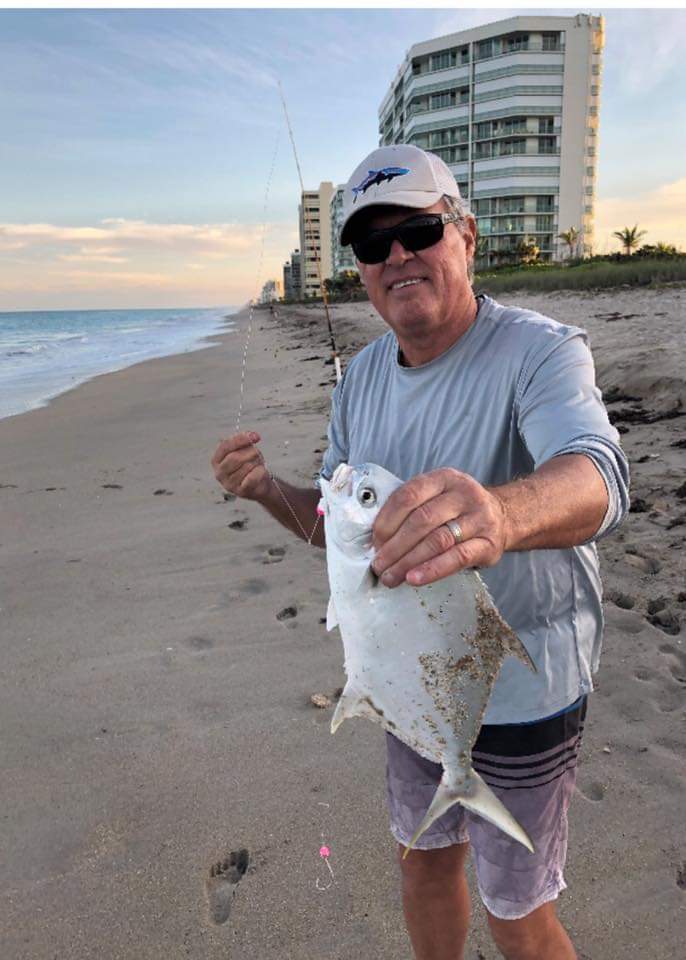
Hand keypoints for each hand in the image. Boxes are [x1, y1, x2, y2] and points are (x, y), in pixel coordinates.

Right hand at [211, 431, 272, 501]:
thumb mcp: (245, 450)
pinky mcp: (240, 492)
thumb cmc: (249, 465)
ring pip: (246, 467)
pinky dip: (260, 471)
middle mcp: (219, 473)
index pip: (225, 446)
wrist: (259, 484)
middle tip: (257, 453)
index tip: (254, 436)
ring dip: (256, 462)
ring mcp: (229, 484)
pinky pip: (252, 477)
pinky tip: (260, 471)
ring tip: (257, 463)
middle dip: (250, 452)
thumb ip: (245, 441)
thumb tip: (252, 436)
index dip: (240, 439)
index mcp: (216, 460)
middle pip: (235, 458)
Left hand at [371, 468, 507, 587]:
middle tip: (378, 565)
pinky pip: (457, 558)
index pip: (408, 496)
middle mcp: (464, 494)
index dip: (386, 520)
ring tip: (391, 576)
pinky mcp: (489, 543)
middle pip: (422, 520)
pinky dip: (432, 570)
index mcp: (444, 478)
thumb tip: (376, 539)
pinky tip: (414, 579)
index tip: (373, 542)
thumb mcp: (437, 496)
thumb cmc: (458, 510)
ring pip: (438, 540)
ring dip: (409, 561)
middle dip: (395, 546)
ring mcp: (479, 518)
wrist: (503, 517)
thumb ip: (411, 509)